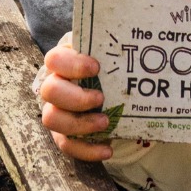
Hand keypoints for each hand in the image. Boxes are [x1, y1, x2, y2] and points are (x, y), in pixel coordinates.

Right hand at [37, 33, 113, 161]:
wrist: (104, 89)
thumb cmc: (105, 68)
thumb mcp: (106, 54)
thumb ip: (114, 47)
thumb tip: (141, 40)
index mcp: (62, 61)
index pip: (54, 59)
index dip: (72, 64)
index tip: (97, 67)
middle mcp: (53, 85)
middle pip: (49, 91)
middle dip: (75, 97)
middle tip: (100, 98)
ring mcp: (55, 110)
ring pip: (51, 119)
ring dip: (79, 123)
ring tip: (105, 122)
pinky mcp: (62, 133)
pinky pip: (67, 145)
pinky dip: (87, 150)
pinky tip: (108, 149)